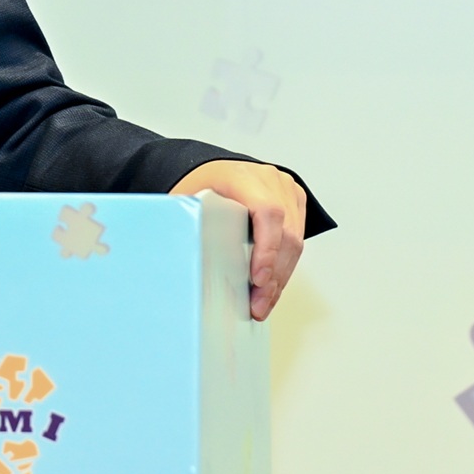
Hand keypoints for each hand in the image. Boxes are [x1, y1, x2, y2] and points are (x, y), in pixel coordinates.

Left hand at [173, 159, 309, 319]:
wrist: (211, 168)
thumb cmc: (198, 184)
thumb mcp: (185, 199)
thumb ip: (184, 224)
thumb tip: (175, 262)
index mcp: (242, 176)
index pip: (268, 212)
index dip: (267, 249)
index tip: (258, 279)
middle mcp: (270, 181)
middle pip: (286, 233)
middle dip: (273, 276)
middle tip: (258, 305)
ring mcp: (286, 191)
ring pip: (296, 241)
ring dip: (281, 278)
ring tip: (263, 303)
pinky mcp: (295, 204)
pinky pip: (298, 240)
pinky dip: (284, 267)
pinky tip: (271, 287)